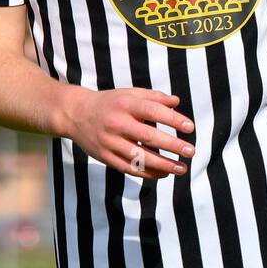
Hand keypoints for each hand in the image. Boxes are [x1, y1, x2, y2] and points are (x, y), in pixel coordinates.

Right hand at [61, 88, 193, 179]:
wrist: (75, 114)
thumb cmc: (110, 103)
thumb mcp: (129, 94)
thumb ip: (153, 97)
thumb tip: (177, 102)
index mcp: (124, 104)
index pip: (153, 111)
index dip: (173, 119)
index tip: (190, 127)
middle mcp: (117, 123)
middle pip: (148, 136)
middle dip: (172, 146)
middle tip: (190, 151)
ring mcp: (110, 142)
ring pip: (139, 157)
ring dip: (163, 165)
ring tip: (181, 168)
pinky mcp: (105, 157)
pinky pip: (129, 168)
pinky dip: (148, 173)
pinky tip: (164, 174)